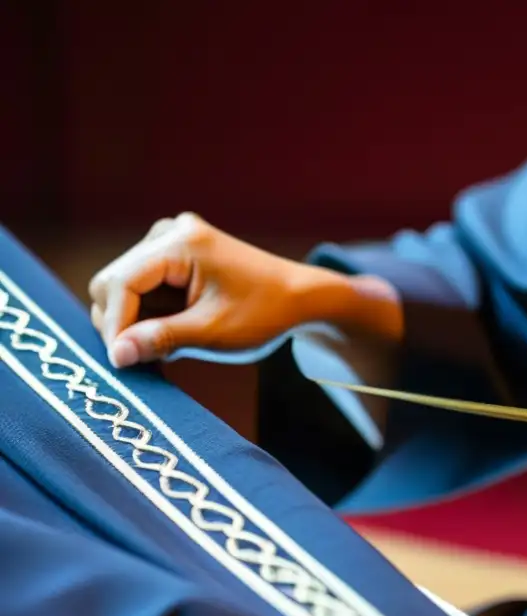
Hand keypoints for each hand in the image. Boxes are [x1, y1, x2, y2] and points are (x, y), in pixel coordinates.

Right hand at [89, 213, 373, 367]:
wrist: (301, 300)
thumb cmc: (265, 312)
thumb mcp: (213, 332)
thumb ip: (161, 339)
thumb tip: (116, 355)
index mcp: (181, 242)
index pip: (121, 282)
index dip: (115, 325)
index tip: (121, 361)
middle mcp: (171, 233)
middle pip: (114, 282)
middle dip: (123, 323)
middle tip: (147, 357)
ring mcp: (172, 242)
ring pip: (125, 289)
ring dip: (138, 322)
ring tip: (169, 347)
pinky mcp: (176, 257)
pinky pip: (144, 289)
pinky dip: (151, 315)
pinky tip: (174, 334)